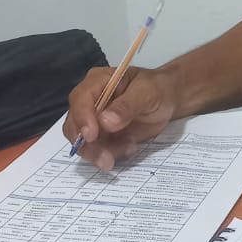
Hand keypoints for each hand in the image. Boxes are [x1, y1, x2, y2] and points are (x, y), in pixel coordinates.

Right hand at [63, 66, 178, 169]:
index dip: (82, 119)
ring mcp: (93, 120)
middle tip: (107, 160)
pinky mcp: (101, 136)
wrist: (167, 100)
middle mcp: (89, 101)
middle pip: (74, 125)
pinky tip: (131, 148)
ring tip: (130, 149)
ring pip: (84, 143)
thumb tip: (105, 122)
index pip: (80, 100)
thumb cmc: (157, 89)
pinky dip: (112, 154)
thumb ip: (126, 106)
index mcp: (97, 82)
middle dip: (88, 145)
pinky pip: (98, 150)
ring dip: (102, 153)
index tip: (91, 136)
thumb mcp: (147, 93)